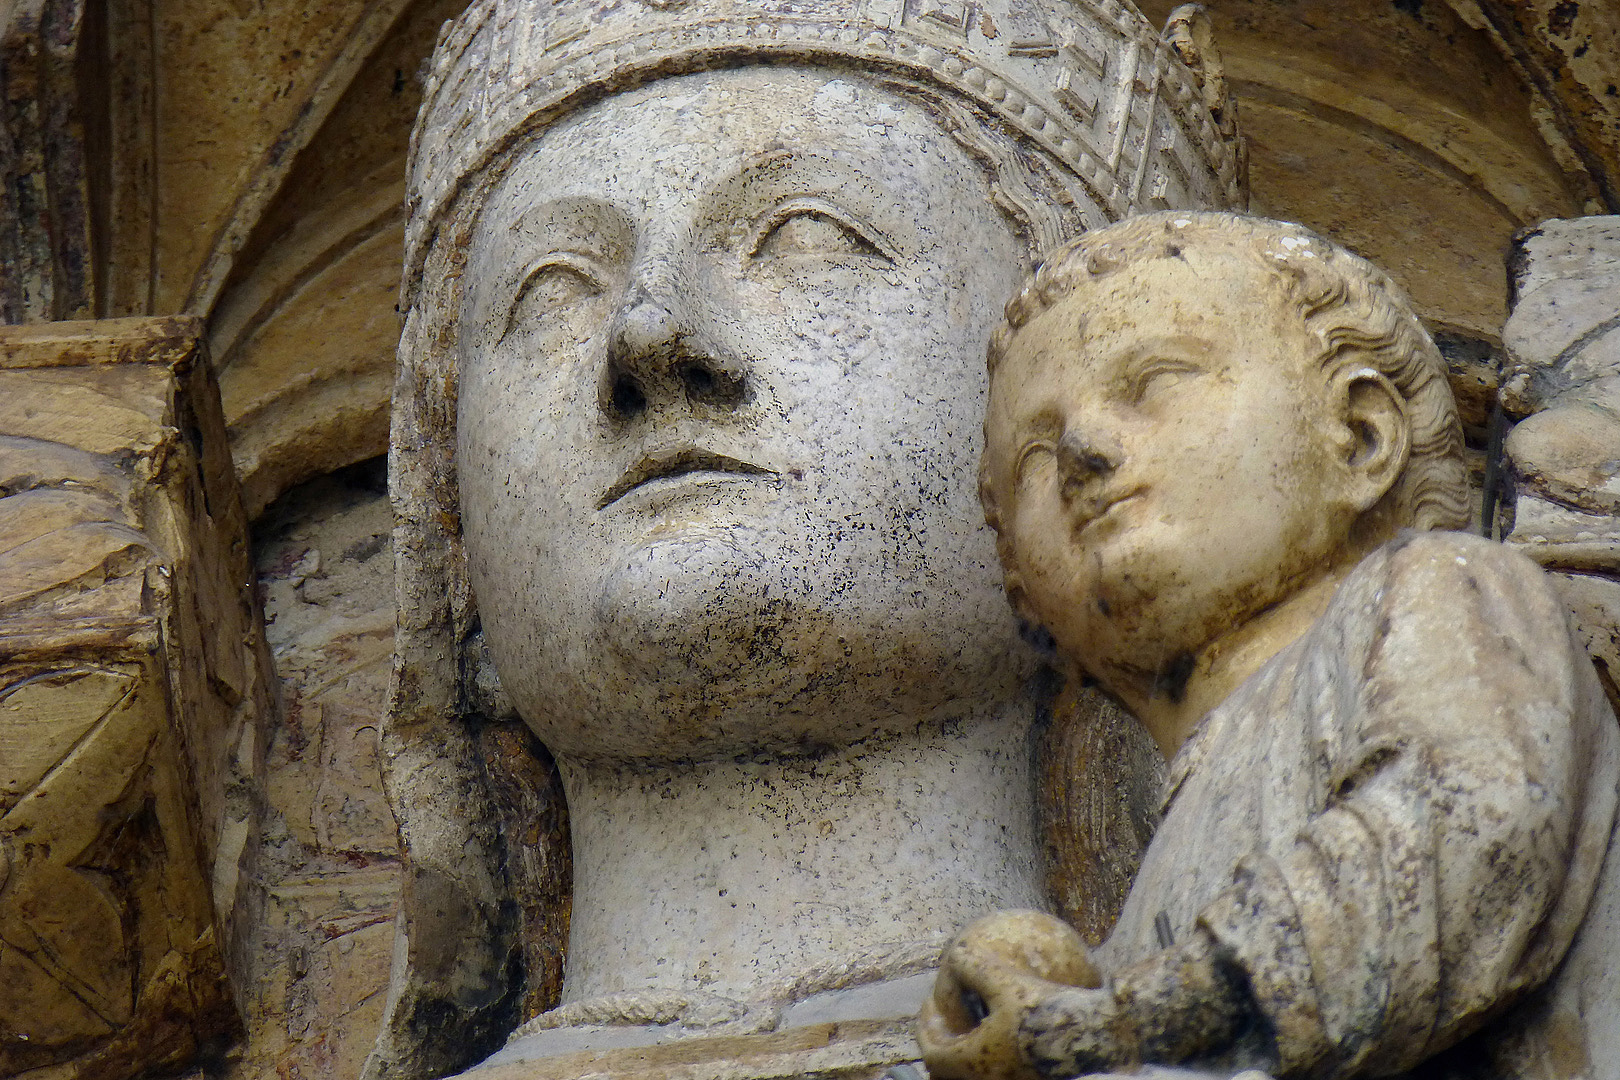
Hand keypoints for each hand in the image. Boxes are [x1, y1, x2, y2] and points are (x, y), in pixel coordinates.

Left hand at [917, 910, 1099, 1079]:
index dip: (926, 1028)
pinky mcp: (1034, 1079)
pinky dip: (996, 1052)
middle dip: (944, 1045)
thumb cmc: (1049, 1009)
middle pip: (952, 1071)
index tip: (929, 1006)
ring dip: (970, 1049)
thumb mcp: (1007, 981)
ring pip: (979, 1072)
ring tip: (975, 1023)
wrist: (1098, 1037)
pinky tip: (1011, 1023)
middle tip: (945, 1020)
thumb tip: (953, 954)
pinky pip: (1004, 1069)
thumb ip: (974, 967)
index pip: (934, 1053)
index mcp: (975, 1063)